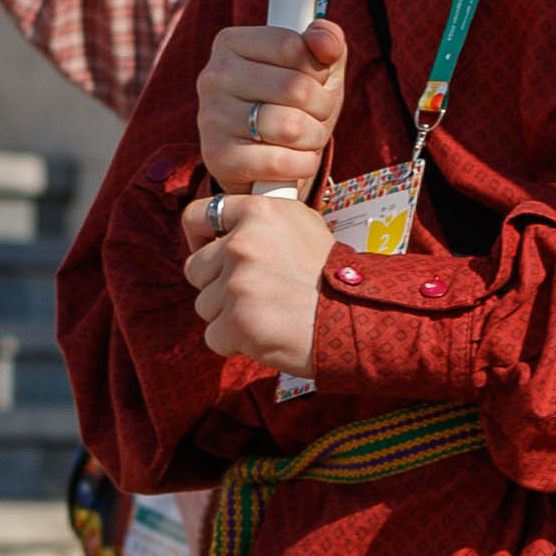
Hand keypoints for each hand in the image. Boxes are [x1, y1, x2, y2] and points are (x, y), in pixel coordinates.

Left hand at [183, 184, 331, 374]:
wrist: (359, 318)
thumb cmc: (334, 276)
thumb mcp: (304, 227)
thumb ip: (262, 224)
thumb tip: (226, 230)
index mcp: (260, 212)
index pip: (197, 216)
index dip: (200, 237)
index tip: (210, 252)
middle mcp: (243, 242)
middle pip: (196, 268)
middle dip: (218, 285)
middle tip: (256, 294)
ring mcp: (237, 283)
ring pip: (204, 305)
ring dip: (229, 316)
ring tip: (269, 315)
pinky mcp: (236, 321)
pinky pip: (213, 336)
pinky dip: (235, 343)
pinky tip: (266, 335)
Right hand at [197, 19, 346, 200]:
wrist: (264, 162)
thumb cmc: (292, 105)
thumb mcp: (314, 67)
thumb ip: (326, 41)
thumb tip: (325, 39)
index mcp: (231, 43)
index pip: (292, 47)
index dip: (318, 70)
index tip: (313, 80)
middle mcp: (214, 77)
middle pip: (296, 88)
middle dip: (322, 106)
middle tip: (314, 114)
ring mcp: (211, 118)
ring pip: (291, 126)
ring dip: (314, 136)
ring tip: (305, 136)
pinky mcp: (218, 158)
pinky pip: (280, 162)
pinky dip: (302, 164)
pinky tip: (296, 159)